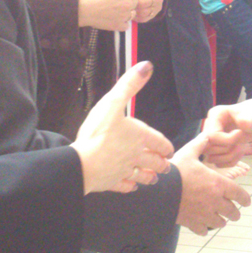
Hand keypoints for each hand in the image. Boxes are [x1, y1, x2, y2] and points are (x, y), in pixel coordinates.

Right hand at [70, 62, 173, 194]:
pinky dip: (130, 186)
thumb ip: (129, 84)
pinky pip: (125, 186)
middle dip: (161, 163)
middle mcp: (136, 155)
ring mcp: (124, 170)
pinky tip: (132, 186)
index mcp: (139, 136)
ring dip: (150, 176)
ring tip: (154, 177)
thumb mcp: (113, 102)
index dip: (165, 146)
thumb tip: (147, 66)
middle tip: (165, 166)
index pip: (159, 143)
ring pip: (142, 176)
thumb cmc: (97, 133)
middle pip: (154, 162)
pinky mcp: (111, 182)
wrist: (82, 164)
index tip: (169, 150)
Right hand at [79, 0, 137, 30]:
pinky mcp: (120, 25)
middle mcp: (129, 1)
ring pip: (131, 14)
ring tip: (113, 11)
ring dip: (125, 13)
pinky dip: (121, 23)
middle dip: (127, 3)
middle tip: (115, 4)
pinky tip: (112, 19)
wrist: (81, 7)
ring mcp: (125, 14)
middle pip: (135, 3)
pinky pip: (126, 25)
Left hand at [127, 0, 163, 21]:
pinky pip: (142, 18)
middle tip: (123, 0)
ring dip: (132, 9)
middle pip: (142, 3)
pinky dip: (134, 15)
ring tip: (126, 5)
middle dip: (131, 2)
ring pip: (142, 12)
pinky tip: (130, 10)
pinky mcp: (153, 15)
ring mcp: (157, 8)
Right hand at [171, 134, 250, 234]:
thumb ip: (200, 144)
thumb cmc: (175, 171)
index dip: (245, 199)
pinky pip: (203, 231)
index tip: (246, 202)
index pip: (239, 194)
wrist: (160, 191)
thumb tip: (207, 134)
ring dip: (221, 221)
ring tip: (220, 220)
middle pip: (232, 212)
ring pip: (220, 223)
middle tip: (235, 213)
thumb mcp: (188, 153)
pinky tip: (203, 225)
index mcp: (218, 184)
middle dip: (235, 213)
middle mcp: (214, 201)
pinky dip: (204, 229)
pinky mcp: (192, 223)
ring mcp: (204, 214)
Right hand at [201, 102, 251, 166]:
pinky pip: (219, 163)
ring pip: (212, 158)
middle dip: (227, 149)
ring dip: (229, 156)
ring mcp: (212, 139)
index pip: (211, 135)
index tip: (241, 134)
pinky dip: (231, 161)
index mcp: (215, 115)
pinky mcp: (217, 149)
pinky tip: (240, 152)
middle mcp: (210, 127)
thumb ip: (249, 121)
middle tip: (241, 143)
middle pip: (208, 148)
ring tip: (242, 147)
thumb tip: (243, 123)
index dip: (227, 140)